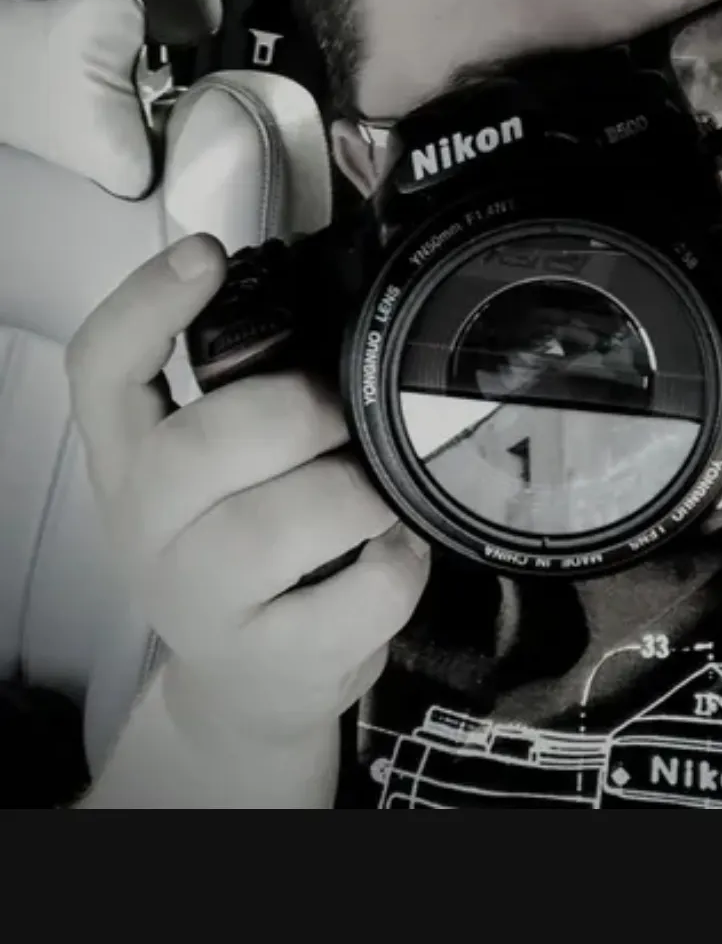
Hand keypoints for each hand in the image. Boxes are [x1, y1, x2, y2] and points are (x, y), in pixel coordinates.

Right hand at [66, 234, 430, 744]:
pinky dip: (398, 562)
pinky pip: (359, 594)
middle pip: (203, 443)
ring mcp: (202, 600)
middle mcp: (145, 527)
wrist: (248, 687)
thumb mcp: (213, 473)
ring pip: (280, 523)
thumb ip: (241, 392)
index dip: (146, 304)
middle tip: (342, 416)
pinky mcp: (273, 658)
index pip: (100, 369)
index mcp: (128, 458)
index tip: (208, 256)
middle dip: (298, 411)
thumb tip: (327, 292)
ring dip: (356, 491)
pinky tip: (393, 550)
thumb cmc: (246, 551)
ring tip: (377, 491)